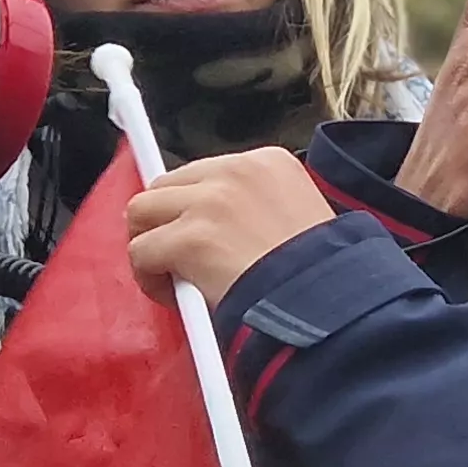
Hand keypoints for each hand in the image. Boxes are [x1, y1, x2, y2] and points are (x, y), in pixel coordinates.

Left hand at [127, 151, 336, 307]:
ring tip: (172, 276)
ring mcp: (210, 202)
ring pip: (142, 211)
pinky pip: (140, 251)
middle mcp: (236, 170)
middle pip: (166, 184)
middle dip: (166, 221)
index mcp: (269, 162)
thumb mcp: (300, 217)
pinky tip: (174, 296)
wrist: (328, 304)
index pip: (205, 171)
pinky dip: (148, 277)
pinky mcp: (191, 238)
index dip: (194, 206)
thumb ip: (255, 208)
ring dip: (151, 243)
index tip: (198, 233)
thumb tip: (214, 224)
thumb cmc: (321, 276)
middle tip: (178, 259)